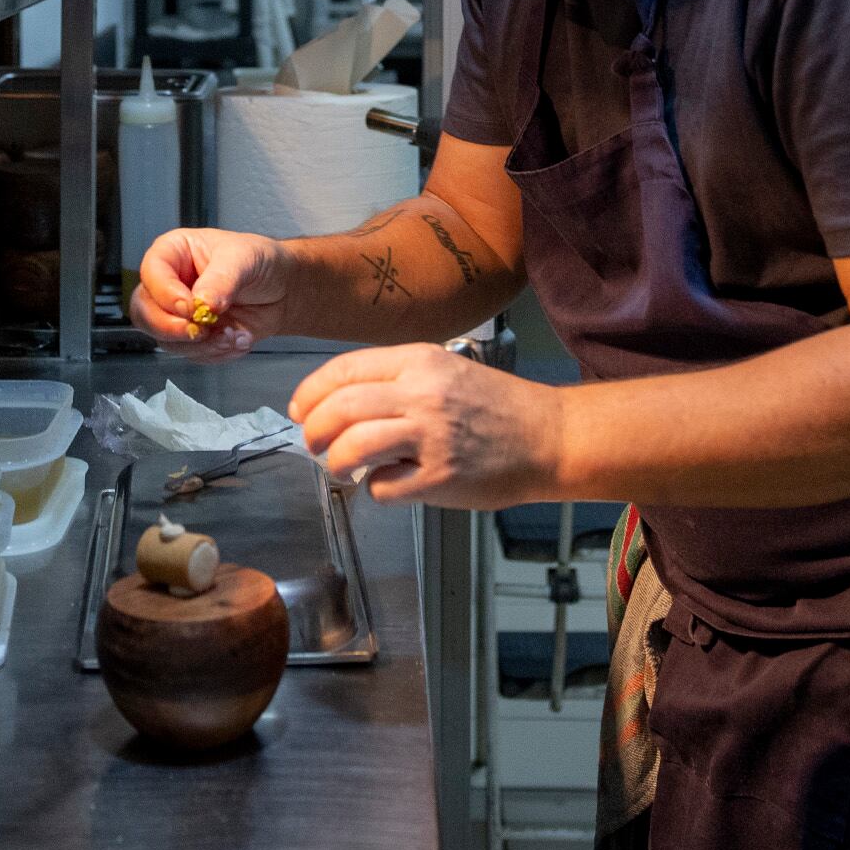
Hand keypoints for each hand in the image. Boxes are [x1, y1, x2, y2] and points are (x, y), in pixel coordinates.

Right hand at [135, 226, 291, 359]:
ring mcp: (179, 315)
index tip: (190, 307)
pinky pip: (191, 355)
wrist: (282, 290)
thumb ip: (221, 279)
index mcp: (173, 254)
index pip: (151, 273)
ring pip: (166, 340)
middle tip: (201, 331)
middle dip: (171, 328)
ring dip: (200, 345)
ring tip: (232, 335)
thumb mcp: (244, 258)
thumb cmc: (259, 261)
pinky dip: (215, 354)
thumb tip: (202, 302)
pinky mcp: (194, 339)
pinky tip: (238, 340)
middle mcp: (169, 285)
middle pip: (144, 312)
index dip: (165, 294)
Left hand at [289, 344, 568, 508]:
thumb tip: (339, 403)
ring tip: (340, 466)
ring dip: (336, 461)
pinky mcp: (441, 477)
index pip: (345, 370)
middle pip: (341, 408)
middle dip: (314, 430)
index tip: (299, 410)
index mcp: (420, 361)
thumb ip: (396, 380)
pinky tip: (386, 483)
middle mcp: (423, 394)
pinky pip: (384, 486)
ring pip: (354, 446)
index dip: (311, 392)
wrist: (549, 436)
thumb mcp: (444, 371)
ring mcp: (432, 437)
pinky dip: (375, 488)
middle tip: (312, 443)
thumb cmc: (496, 405)